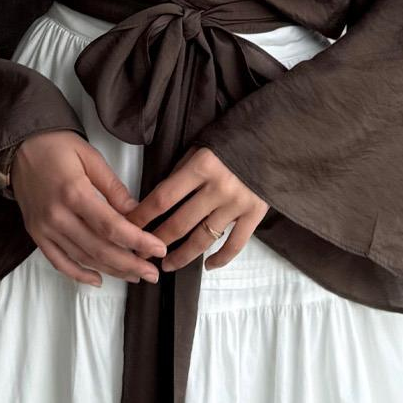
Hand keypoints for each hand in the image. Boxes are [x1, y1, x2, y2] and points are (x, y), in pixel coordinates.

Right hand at [9, 131, 167, 287]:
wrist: (19, 147)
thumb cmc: (56, 147)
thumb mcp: (91, 158)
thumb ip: (114, 188)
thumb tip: (136, 214)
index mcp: (74, 193)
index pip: (112, 227)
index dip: (138, 241)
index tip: (158, 249)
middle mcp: (57, 216)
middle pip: (99, 249)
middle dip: (130, 264)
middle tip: (152, 273)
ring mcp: (44, 228)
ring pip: (82, 258)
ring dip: (111, 270)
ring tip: (134, 275)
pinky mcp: (36, 234)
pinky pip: (58, 262)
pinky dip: (78, 274)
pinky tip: (98, 279)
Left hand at [120, 145, 268, 271]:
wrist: (275, 137)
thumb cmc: (233, 140)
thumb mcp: (201, 148)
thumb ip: (182, 173)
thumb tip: (160, 201)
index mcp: (201, 166)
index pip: (163, 198)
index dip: (142, 217)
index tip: (128, 228)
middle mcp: (218, 188)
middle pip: (179, 223)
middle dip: (157, 241)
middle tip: (141, 253)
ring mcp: (238, 203)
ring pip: (203, 238)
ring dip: (182, 256)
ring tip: (167, 265)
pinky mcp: (256, 214)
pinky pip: (235, 244)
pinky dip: (221, 259)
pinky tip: (207, 266)